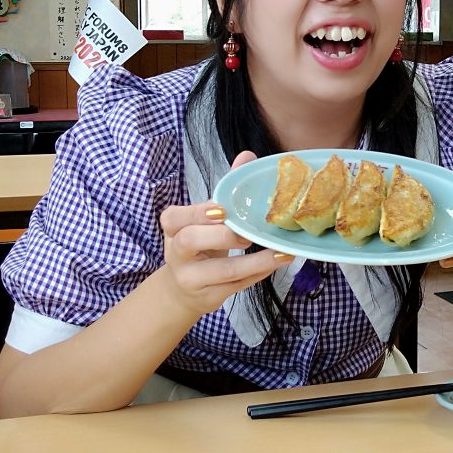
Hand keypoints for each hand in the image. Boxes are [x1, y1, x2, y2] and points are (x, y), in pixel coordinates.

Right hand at [159, 151, 293, 316]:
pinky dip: (260, 273)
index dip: (196, 212)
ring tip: (279, 251)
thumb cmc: (199, 244)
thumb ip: (225, 188)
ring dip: (253, 262)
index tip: (221, 209)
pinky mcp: (209, 297)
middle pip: (189, 242)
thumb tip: (248, 156)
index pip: (174, 217)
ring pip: (220, 270)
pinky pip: (237, 285)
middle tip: (246, 233)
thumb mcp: (205, 218)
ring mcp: (191, 278)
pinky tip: (279, 261)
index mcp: (173, 228)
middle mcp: (176, 253)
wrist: (183, 289)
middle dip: (220, 236)